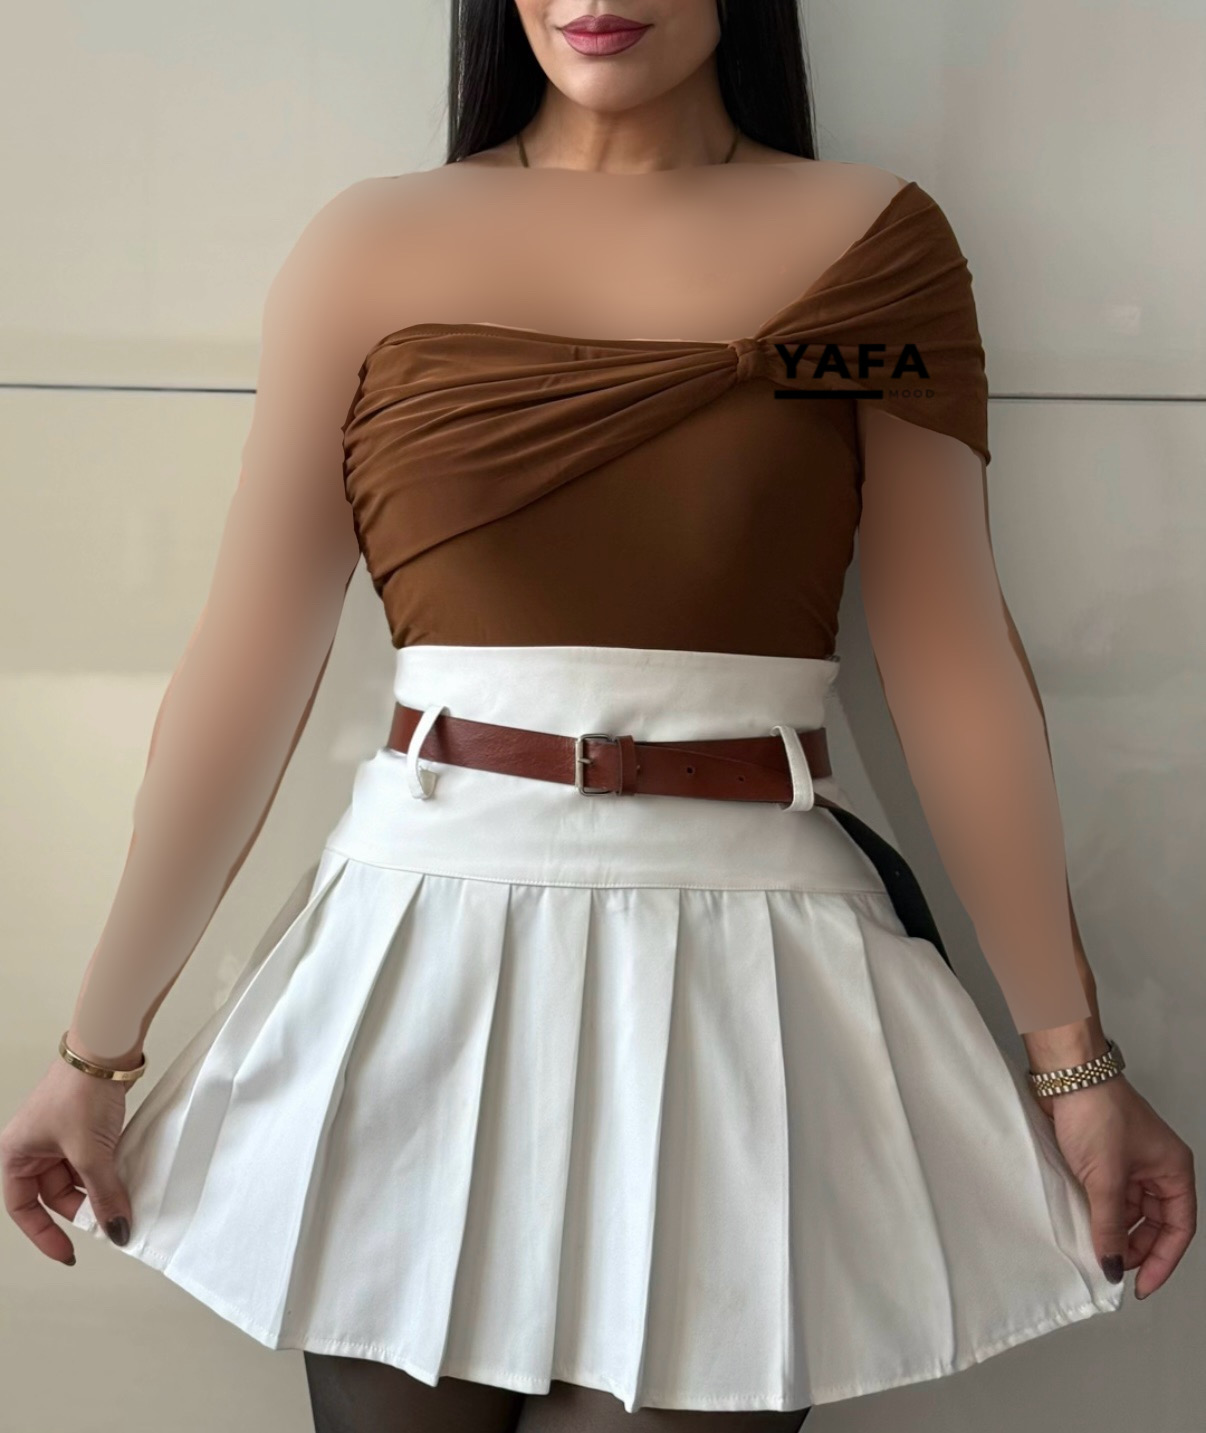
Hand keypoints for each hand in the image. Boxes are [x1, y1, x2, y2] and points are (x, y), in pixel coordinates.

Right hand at [1, 1055, 133, 1264]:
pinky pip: (93, 1160)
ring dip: (98, 1189)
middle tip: (109, 1221)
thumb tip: (117, 1229)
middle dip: (81, 1209)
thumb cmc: (80, 1091)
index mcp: (16, 1153)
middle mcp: (34, 1146)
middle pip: (54, 1194)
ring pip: (77, 1178)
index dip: (44, 1234)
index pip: (23, 1207)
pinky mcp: (85, 1125)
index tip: (69, 1251)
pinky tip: (127, 1178)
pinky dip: (108, 1171)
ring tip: (122, 1198)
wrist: (106, 1049)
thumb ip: (104, 1194)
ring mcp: (60, 1135)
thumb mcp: (90, 1152)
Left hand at [1035, 1075, 1195, 1299]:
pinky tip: (1085, 1227)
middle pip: (1154, 1224)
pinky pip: (1108, 1197)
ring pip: (1129, 1212)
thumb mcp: (1105, 1178)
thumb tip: (1111, 1264)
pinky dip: (1099, 1214)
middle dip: (1135, 1248)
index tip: (1141, 1285)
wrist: (1064, 1074)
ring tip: (1095, 1250)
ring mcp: (1129, 1163)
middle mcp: (1156, 1168)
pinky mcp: (1103, 1158)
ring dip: (1115, 1231)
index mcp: (1173, 1170)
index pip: (1178, 1228)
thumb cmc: (1096, 1112)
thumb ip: (1109, 1226)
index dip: (1162, 1261)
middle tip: (1110, 1267)